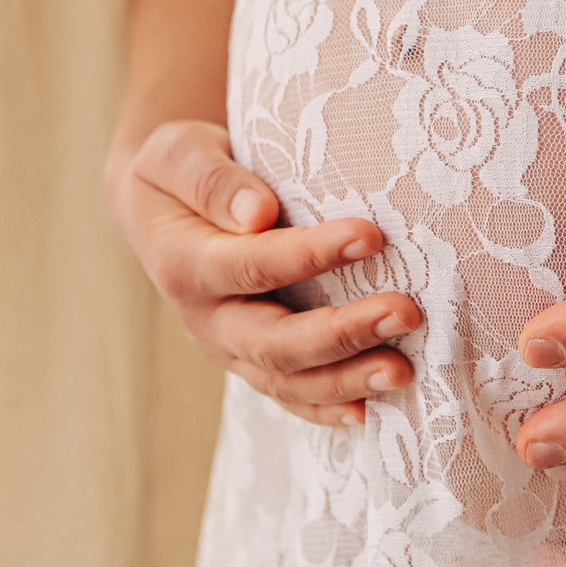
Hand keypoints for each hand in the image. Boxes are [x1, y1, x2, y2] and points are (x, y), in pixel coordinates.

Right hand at [107, 119, 418, 425]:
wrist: (160, 205)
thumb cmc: (178, 168)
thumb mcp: (177, 154)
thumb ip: (212, 181)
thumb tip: (257, 213)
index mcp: (184, 263)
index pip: (252, 266)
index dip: (310, 256)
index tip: (371, 236)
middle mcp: (205, 318)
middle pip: (273, 341)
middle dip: (342, 332)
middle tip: (406, 311)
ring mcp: (228, 347)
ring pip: (286, 380)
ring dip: (347, 379)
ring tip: (403, 370)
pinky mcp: (249, 360)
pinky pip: (289, 396)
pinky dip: (326, 409)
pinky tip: (368, 412)